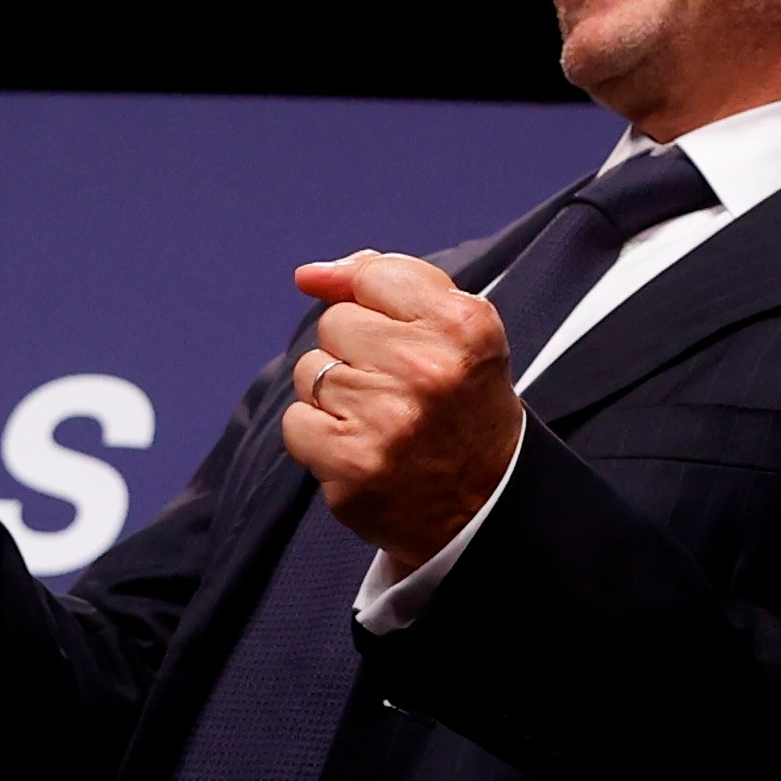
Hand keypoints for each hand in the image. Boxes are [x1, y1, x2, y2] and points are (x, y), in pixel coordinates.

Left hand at [278, 253, 525, 570]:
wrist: (486, 505)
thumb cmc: (464, 407)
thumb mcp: (457, 329)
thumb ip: (389, 282)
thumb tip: (309, 275)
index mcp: (462, 327)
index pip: (374, 275)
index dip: (377, 305)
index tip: (396, 333)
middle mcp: (426, 370)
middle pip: (335, 322)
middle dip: (356, 350)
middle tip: (397, 387)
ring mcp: (385, 420)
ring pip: (310, 370)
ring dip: (335, 394)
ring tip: (379, 418)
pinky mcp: (351, 464)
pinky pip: (295, 422)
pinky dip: (318, 436)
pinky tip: (359, 446)